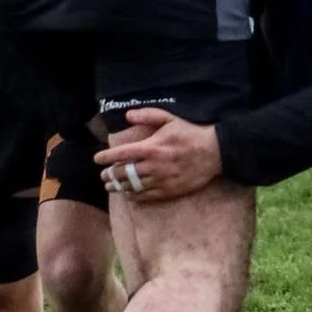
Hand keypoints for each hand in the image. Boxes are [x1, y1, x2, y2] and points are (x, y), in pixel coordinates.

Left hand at [97, 110, 222, 202]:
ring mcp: (161, 180)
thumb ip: (147, 115)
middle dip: (110, 175)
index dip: (106, 157)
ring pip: (133, 187)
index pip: (121, 154)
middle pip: (124, 173)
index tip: (97, 159)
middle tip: (103, 175)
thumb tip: (128, 115)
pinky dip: (134, 196)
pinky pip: (146, 197)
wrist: (214, 153)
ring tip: (111, 186)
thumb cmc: (190, 134)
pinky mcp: (169, 191)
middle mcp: (153, 166)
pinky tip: (128, 195)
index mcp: (151, 147)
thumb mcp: (169, 119)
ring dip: (119, 187)